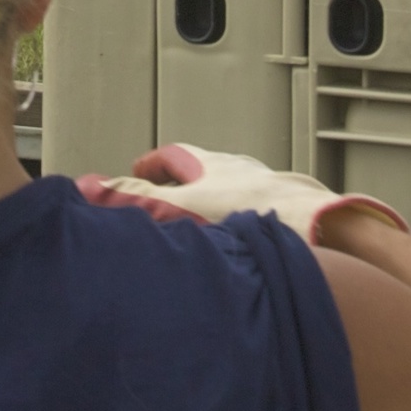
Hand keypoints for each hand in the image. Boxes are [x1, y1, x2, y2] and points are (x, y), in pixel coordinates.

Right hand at [80, 144, 405, 250]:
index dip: (151, 166)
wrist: (319, 229)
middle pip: (202, 173)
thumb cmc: (255, 212)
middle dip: (179, 188)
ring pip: (229, 196)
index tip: (136, 174)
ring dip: (209, 209)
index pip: (172, 156)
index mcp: (211, 163)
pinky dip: (235, 229)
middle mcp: (240, 171)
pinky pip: (252, 217)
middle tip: (163, 203)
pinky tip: (233, 254)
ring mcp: (265, 191)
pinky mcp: (286, 214)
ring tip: (195, 234)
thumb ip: (137, 200)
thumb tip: (91, 187)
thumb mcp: (181, 206)